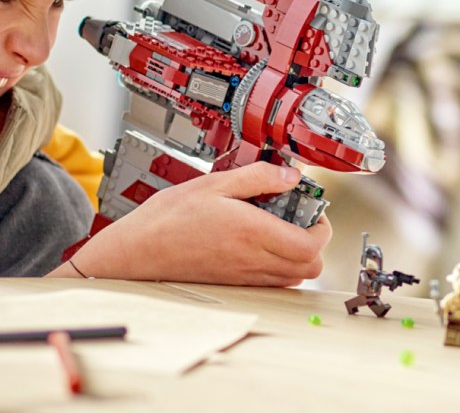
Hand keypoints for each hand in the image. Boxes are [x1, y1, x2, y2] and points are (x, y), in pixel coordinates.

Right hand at [62, 162, 331, 286]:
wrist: (138, 250)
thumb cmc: (169, 217)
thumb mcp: (215, 183)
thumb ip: (258, 177)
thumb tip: (291, 175)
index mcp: (253, 234)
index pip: (311, 245)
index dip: (321, 227)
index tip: (313, 207)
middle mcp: (253, 261)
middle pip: (310, 267)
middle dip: (314, 241)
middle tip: (301, 216)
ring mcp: (244, 277)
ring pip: (293, 277)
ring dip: (298, 254)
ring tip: (280, 226)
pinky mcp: (234, 283)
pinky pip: (272, 281)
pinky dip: (279, 266)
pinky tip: (260, 242)